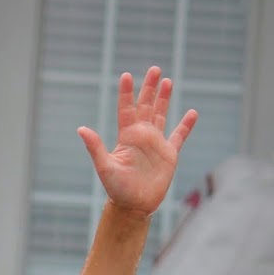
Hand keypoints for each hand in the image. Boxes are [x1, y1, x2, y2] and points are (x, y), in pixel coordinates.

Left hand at [77, 67, 197, 216]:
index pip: (126, 109)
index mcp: (126, 136)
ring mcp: (156, 143)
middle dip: (149, 88)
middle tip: (154, 69)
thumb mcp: (105, 167)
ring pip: (161, 115)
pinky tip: (192, 113)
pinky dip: (186, 125)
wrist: (134, 205)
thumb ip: (95, 147)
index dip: (127, 93)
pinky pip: (179, 136)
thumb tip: (81, 129)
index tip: (126, 75)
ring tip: (167, 81)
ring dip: (164, 99)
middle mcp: (141, 136)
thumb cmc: (117, 188)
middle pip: (145, 106)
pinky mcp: (169, 154)